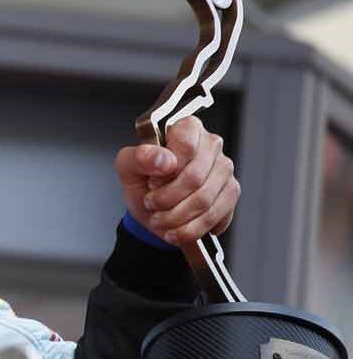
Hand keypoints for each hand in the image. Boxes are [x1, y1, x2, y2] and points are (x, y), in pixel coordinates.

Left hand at [115, 116, 239, 245]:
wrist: (151, 208)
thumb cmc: (142, 180)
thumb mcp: (128, 166)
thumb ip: (139, 157)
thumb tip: (164, 159)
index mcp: (186, 128)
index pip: (186, 143)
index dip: (167, 168)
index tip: (152, 182)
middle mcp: (211, 145)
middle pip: (195, 177)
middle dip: (167, 198)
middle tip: (151, 203)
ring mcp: (224, 170)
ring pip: (204, 200)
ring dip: (176, 217)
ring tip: (160, 220)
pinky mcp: (231, 193)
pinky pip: (215, 215)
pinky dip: (190, 229)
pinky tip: (177, 229)